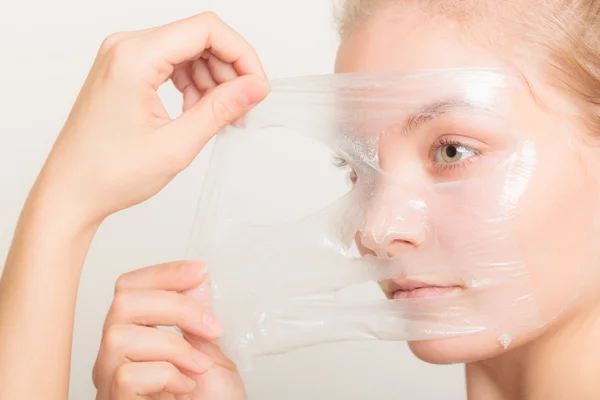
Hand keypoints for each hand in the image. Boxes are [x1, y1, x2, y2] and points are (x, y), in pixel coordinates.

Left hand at [34, 12, 268, 227]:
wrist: (71, 191)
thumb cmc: (107, 173)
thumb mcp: (176, 145)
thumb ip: (220, 110)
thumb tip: (254, 88)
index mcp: (133, 58)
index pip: (206, 30)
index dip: (241, 55)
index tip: (256, 86)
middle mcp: (125, 48)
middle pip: (198, 37)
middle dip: (229, 70)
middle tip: (242, 107)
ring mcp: (123, 58)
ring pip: (188, 51)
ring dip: (212, 80)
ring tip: (220, 116)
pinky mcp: (125, 71)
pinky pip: (172, 64)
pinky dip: (193, 84)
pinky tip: (198, 112)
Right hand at [93, 261, 245, 399]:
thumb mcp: (210, 350)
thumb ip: (198, 316)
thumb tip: (196, 278)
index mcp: (136, 333)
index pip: (131, 287)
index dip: (163, 272)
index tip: (200, 271)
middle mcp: (115, 354)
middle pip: (122, 302)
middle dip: (175, 306)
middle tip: (211, 327)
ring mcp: (111, 379)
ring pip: (119, 336)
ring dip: (173, 346)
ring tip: (197, 367)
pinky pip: (127, 374)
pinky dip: (166, 375)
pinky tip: (184, 388)